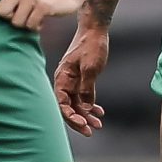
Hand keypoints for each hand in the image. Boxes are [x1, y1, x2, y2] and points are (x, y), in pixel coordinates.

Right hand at [52, 19, 110, 135]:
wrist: (94, 30)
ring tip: (98, 125)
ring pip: (77, 104)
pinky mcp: (81, 80)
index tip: (83, 124)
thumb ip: (87, 88)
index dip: (71, 116)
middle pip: (68, 107)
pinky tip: (100, 112)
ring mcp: (73, 82)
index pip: (62, 103)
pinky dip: (90, 106)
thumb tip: (85, 107)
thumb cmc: (91, 46)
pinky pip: (83, 98)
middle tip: (90, 131)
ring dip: (86, 115)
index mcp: (62, 78)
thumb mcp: (90, 67)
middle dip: (78, 120)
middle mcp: (65, 82)